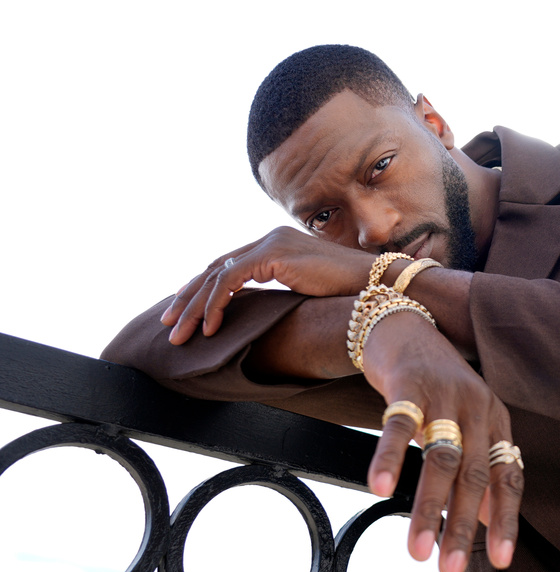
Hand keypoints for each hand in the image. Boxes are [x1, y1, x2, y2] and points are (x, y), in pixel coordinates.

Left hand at [161, 226, 374, 343]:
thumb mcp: (309, 291)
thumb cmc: (352, 292)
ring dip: (194, 307)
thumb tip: (268, 315)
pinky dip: (215, 305)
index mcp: (278, 243)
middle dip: (188, 297)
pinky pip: (229, 281)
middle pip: (215, 267)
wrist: (378, 282)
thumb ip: (284, 293)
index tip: (188, 313)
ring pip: (216, 275)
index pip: (230, 264)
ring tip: (180, 334)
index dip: (205, 289)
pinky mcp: (273, 255)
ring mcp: (271, 243)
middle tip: (169, 322)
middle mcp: (270, 238)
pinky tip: (210, 328)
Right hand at [362, 312, 523, 571]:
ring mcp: (445, 394)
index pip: (507, 477)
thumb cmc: (436, 385)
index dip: (505, 519)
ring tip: (418, 549)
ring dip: (429, 507)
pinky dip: (391, 459)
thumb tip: (487, 519)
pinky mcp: (410, 383)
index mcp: (495, 421)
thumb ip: (477, 468)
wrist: (406, 326)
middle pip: (474, 476)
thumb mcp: (466, 423)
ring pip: (441, 458)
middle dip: (462, 526)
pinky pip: (400, 425)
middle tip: (450, 569)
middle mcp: (477, 408)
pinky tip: (382, 490)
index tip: (500, 561)